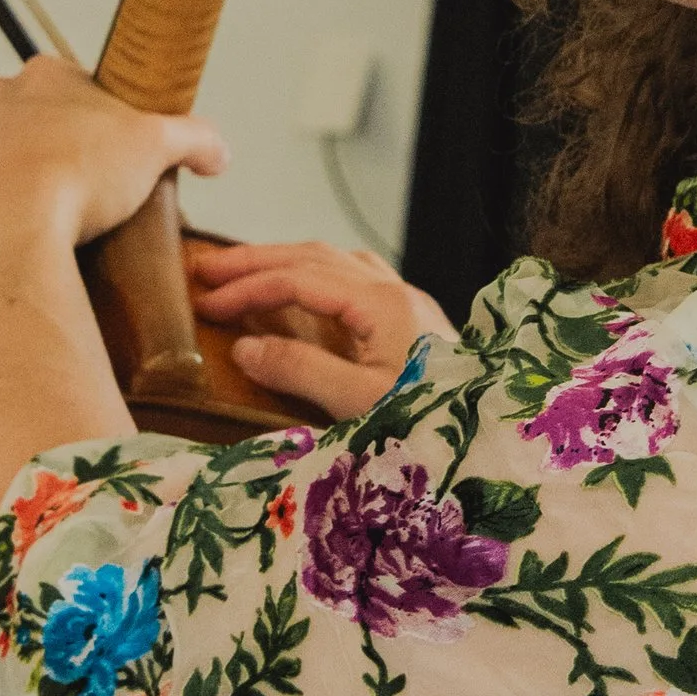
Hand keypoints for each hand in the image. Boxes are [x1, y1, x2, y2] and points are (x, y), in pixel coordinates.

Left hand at [0, 57, 227, 263]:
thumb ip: (195, 138)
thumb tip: (217, 151)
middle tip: (83, 184)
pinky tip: (6, 225)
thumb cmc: (78, 181)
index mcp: (44, 77)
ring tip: (45, 211)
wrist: (15, 234)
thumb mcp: (158, 148)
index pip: (75, 83)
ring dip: (12, 173)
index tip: (111, 149)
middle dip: (53, 143)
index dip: (97, 117)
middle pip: (30, 116)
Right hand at [188, 236, 450, 423]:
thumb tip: (243, 348)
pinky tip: (306, 290)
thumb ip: (300, 371)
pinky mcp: (413, 322)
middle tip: (206, 269)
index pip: (299, 278)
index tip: (205, 302)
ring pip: (337, 261)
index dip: (247, 287)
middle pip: (314, 257)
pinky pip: (356, 279)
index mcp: (382, 304)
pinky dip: (317, 276)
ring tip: (247, 273)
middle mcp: (396, 292)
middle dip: (257, 261)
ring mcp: (408, 304)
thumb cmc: (431, 425)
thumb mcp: (357, 405)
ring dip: (286, 263)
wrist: (491, 439)